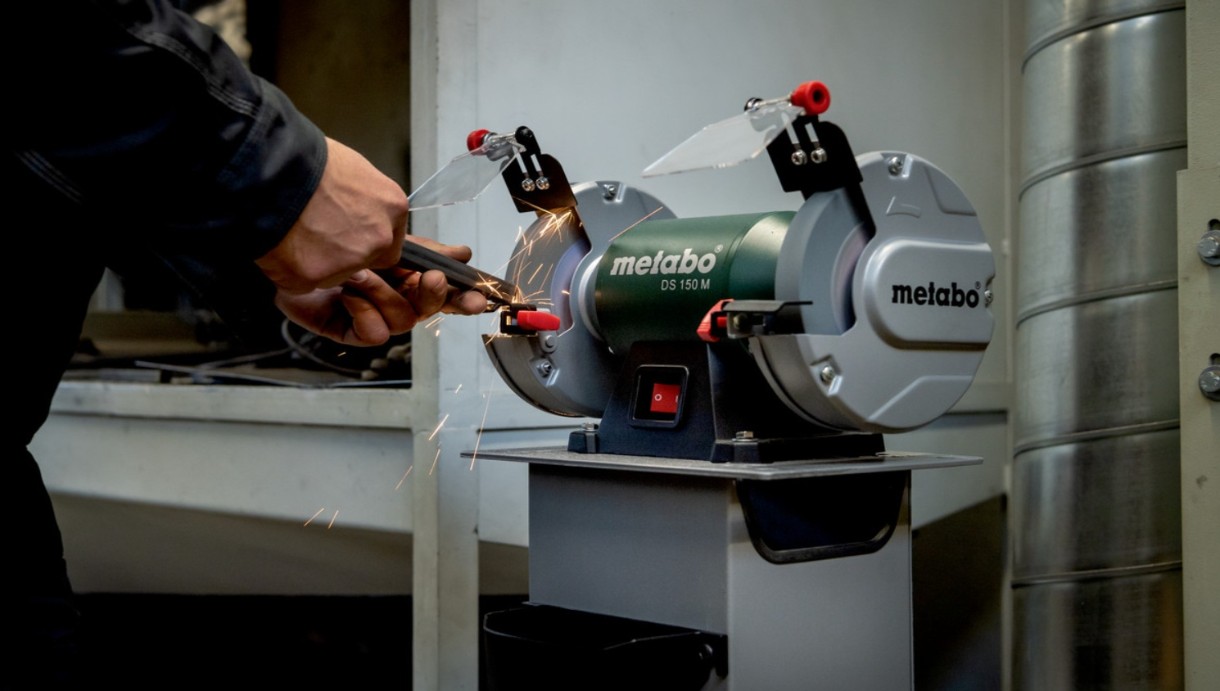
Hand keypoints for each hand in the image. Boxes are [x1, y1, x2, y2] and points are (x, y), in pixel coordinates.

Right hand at [255, 137, 406, 293]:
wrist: (271, 170)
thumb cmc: (308, 160)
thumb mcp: (352, 168)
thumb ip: (365, 198)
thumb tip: (357, 207)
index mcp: (393, 207)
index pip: (390, 241)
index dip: (366, 239)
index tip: (347, 233)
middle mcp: (379, 237)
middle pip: (366, 261)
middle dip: (343, 254)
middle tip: (316, 234)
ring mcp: (349, 261)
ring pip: (334, 274)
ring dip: (317, 263)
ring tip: (293, 234)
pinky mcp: (314, 277)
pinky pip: (301, 281)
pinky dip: (288, 270)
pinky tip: (278, 245)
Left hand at [274, 238, 487, 345]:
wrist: (287, 230)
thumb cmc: (331, 228)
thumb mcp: (387, 233)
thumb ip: (426, 248)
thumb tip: (463, 255)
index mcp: (403, 273)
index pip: (441, 289)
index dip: (461, 296)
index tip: (479, 297)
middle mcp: (390, 295)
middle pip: (427, 309)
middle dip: (433, 295)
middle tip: (430, 278)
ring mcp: (368, 313)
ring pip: (402, 320)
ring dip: (385, 294)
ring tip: (362, 273)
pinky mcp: (346, 329)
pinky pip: (373, 334)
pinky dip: (364, 311)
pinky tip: (348, 293)